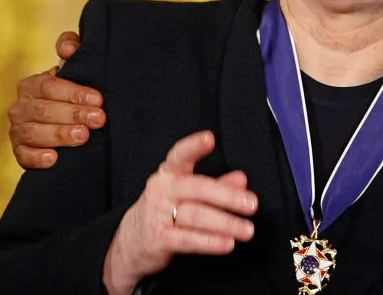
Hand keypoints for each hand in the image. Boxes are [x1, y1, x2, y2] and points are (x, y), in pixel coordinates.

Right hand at [7, 31, 105, 168]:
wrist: (65, 120)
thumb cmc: (71, 91)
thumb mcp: (74, 68)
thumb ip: (72, 50)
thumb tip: (68, 48)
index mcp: (32, 85)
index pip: (49, 86)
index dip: (74, 92)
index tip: (98, 99)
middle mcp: (20, 107)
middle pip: (44, 110)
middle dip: (73, 114)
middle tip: (98, 119)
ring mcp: (17, 130)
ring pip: (34, 133)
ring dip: (60, 135)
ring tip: (83, 136)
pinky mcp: (19, 152)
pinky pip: (23, 156)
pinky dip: (36, 158)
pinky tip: (54, 159)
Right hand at [102, 131, 257, 294]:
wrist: (130, 242)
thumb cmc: (165, 211)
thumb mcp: (187, 194)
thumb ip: (216, 186)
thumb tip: (242, 179)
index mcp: (169, 174)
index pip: (179, 156)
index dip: (193, 146)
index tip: (209, 138)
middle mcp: (162, 191)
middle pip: (197, 188)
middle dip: (227, 196)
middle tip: (252, 204)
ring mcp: (157, 215)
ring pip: (195, 215)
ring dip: (225, 223)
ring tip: (247, 230)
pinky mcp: (157, 240)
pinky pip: (187, 240)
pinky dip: (210, 242)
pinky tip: (228, 243)